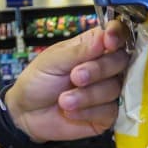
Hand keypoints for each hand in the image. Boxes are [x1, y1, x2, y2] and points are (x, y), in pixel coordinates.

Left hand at [6, 20, 129, 142]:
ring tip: (64, 100)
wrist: (26, 114)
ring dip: (87, 95)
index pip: (117, 34)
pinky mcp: (107, 114)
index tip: (109, 42)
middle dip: (98, 70)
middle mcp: (105, 67)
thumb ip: (79, 51)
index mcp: (93, 47)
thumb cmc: (38, 81)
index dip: (117, 35)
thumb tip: (104, 38)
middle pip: (121, 61)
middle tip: (75, 76)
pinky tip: (71, 112)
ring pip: (115, 88)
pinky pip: (110, 111)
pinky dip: (88, 112)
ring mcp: (108, 90)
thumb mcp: (53, 61)